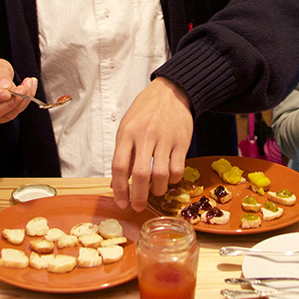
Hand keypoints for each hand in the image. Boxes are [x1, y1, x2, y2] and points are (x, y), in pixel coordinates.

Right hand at [0, 59, 37, 123]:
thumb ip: (0, 73)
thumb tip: (6, 87)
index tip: (8, 93)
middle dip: (11, 101)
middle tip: (25, 87)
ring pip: (3, 116)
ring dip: (21, 101)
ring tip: (29, 84)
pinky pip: (12, 115)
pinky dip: (23, 103)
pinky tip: (28, 90)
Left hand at [110, 77, 193, 211]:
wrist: (170, 92)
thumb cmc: (145, 111)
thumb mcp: (127, 127)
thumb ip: (123, 154)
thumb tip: (117, 185)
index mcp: (127, 133)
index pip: (120, 166)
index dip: (119, 189)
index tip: (122, 203)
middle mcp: (145, 135)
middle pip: (140, 174)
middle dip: (138, 197)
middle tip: (138, 207)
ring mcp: (165, 138)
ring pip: (161, 175)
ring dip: (157, 190)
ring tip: (155, 191)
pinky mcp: (182, 141)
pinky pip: (178, 168)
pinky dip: (173, 180)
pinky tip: (169, 179)